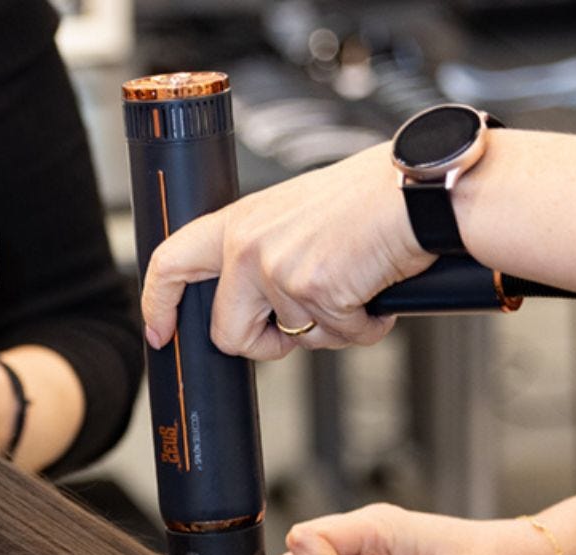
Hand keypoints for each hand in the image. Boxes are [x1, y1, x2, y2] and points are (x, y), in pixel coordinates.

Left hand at [141, 142, 433, 360]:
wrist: (418, 187)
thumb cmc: (370, 197)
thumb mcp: (294, 214)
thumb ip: (264, 249)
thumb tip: (257, 300)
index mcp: (239, 222)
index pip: (169, 262)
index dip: (157, 304)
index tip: (159, 333)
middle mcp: (248, 245)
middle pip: (227, 333)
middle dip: (265, 346)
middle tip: (299, 329)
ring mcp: (277, 270)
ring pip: (293, 340)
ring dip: (330, 328)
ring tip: (356, 286)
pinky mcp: (314, 291)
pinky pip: (339, 336)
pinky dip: (365, 327)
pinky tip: (377, 292)